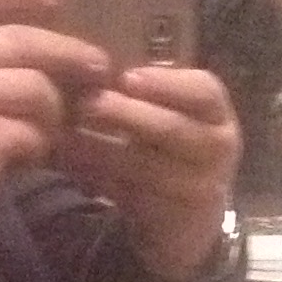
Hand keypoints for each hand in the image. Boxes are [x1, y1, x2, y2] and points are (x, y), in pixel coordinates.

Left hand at [54, 64, 242, 280]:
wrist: (186, 212)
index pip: (203, 92)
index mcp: (216, 113)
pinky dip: (98, 181)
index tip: (127, 78)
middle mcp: (216, 148)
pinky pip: (132, 197)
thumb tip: (91, 64)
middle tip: (87, 103)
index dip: (166, 84)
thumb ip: (140, 90)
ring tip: (65, 137)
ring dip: (102, 151)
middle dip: (128, 115)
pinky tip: (71, 166)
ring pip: (148, 168)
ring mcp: (200, 187)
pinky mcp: (175, 218)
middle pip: (174, 129)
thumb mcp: (166, 112)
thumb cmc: (168, 146)